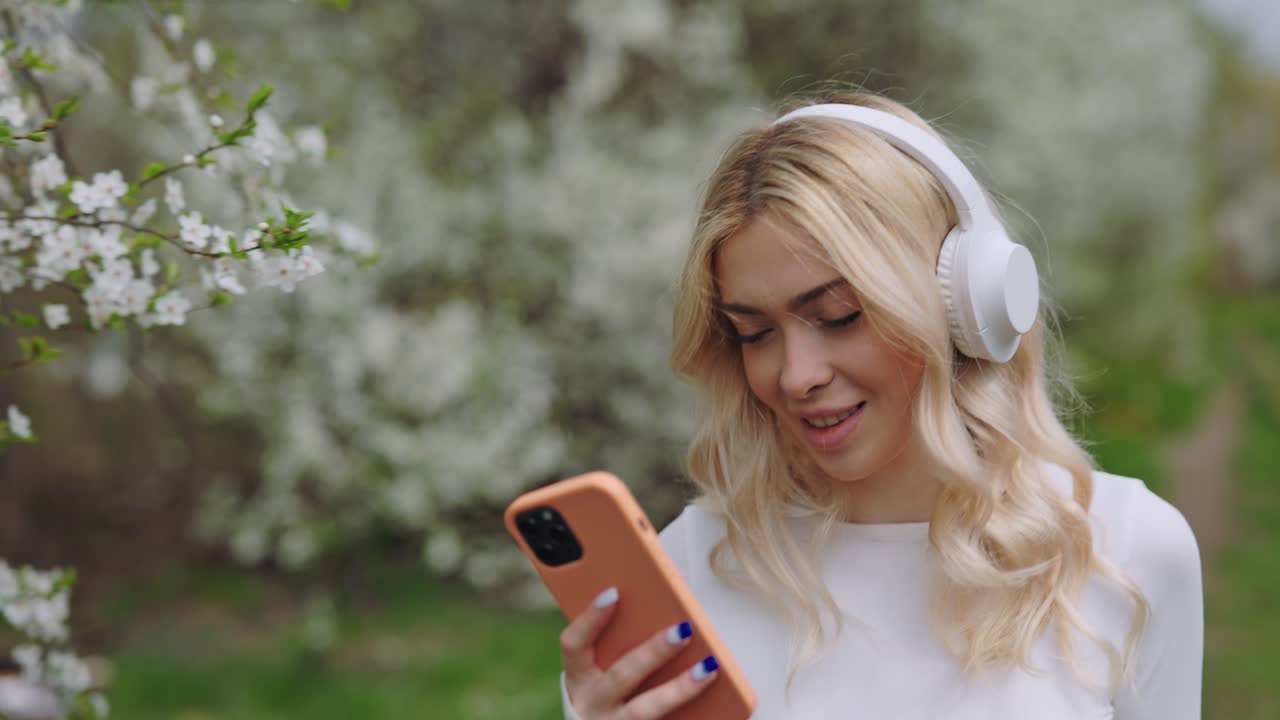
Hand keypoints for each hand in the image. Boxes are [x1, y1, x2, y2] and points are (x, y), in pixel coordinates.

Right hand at [561, 586, 719, 718]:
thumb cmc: (606, 693)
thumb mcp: (599, 671)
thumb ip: (617, 645)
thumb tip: (660, 611)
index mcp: (578, 677)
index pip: (574, 644)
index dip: (591, 619)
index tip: (614, 593)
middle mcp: (591, 704)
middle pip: (621, 676)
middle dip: (653, 652)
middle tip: (684, 629)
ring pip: (645, 710)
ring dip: (680, 688)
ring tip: (709, 666)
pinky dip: (693, 713)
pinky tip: (718, 700)